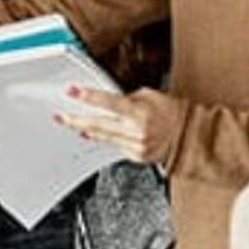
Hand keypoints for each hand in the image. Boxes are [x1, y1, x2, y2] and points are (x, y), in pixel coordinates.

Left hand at [56, 86, 178, 163]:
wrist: (188, 133)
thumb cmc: (169, 110)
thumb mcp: (148, 95)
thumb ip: (125, 98)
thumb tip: (105, 102)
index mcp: (139, 111)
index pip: (108, 102)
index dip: (87, 96)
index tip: (72, 91)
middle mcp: (137, 130)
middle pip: (98, 125)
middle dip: (76, 120)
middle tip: (61, 116)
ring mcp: (137, 146)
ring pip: (103, 137)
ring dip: (86, 130)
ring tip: (73, 123)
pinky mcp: (137, 156)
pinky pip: (115, 146)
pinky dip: (106, 139)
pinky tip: (98, 134)